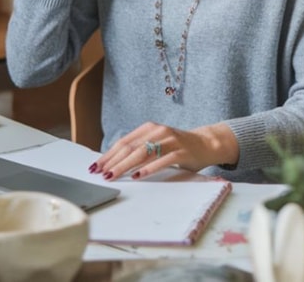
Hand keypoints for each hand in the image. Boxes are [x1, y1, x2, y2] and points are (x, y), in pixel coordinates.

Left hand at [91, 122, 237, 180]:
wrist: (207, 143)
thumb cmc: (178, 147)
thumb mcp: (157, 144)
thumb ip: (139, 149)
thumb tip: (113, 162)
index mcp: (149, 128)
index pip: (123, 142)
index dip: (108, 155)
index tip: (96, 166)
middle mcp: (158, 131)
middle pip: (130, 147)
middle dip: (113, 161)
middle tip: (100, 174)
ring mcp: (170, 141)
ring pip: (143, 153)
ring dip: (125, 166)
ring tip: (113, 175)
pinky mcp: (181, 152)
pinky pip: (163, 160)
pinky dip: (149, 168)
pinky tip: (138, 176)